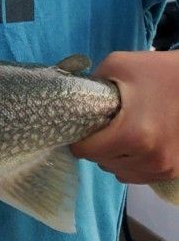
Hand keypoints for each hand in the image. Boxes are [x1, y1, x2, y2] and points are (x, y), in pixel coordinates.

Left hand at [71, 50, 178, 183]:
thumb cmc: (157, 71)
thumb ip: (90, 83)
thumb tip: (72, 100)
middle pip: (101, 162)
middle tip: (104, 125)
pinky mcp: (173, 172)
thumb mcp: (117, 64)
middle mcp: (150, 158)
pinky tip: (135, 144)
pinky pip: (137, 176)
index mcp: (133, 134)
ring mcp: (164, 168)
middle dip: (97, 145)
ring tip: (120, 133)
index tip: (83, 125)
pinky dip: (130, 163)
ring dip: (113, 157)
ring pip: (118, 172)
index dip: (78, 137)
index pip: (86, 151)